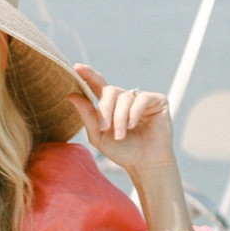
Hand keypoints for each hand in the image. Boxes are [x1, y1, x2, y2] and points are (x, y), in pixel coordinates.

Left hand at [69, 64, 174, 185]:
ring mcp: (142, 98)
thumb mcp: (99, 135)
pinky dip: (134, 112)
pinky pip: (142, 98)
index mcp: (111, 105)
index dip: (88, 75)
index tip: (77, 67)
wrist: (145, 163)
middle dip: (105, 110)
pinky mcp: (158, 100)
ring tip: (121, 135)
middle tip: (105, 129)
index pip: (98, 85)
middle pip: (110, 91)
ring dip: (120, 118)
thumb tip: (72, 95)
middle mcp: (126, 98)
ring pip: (125, 97)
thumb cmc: (123, 151)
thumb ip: (87, 115)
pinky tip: (133, 125)